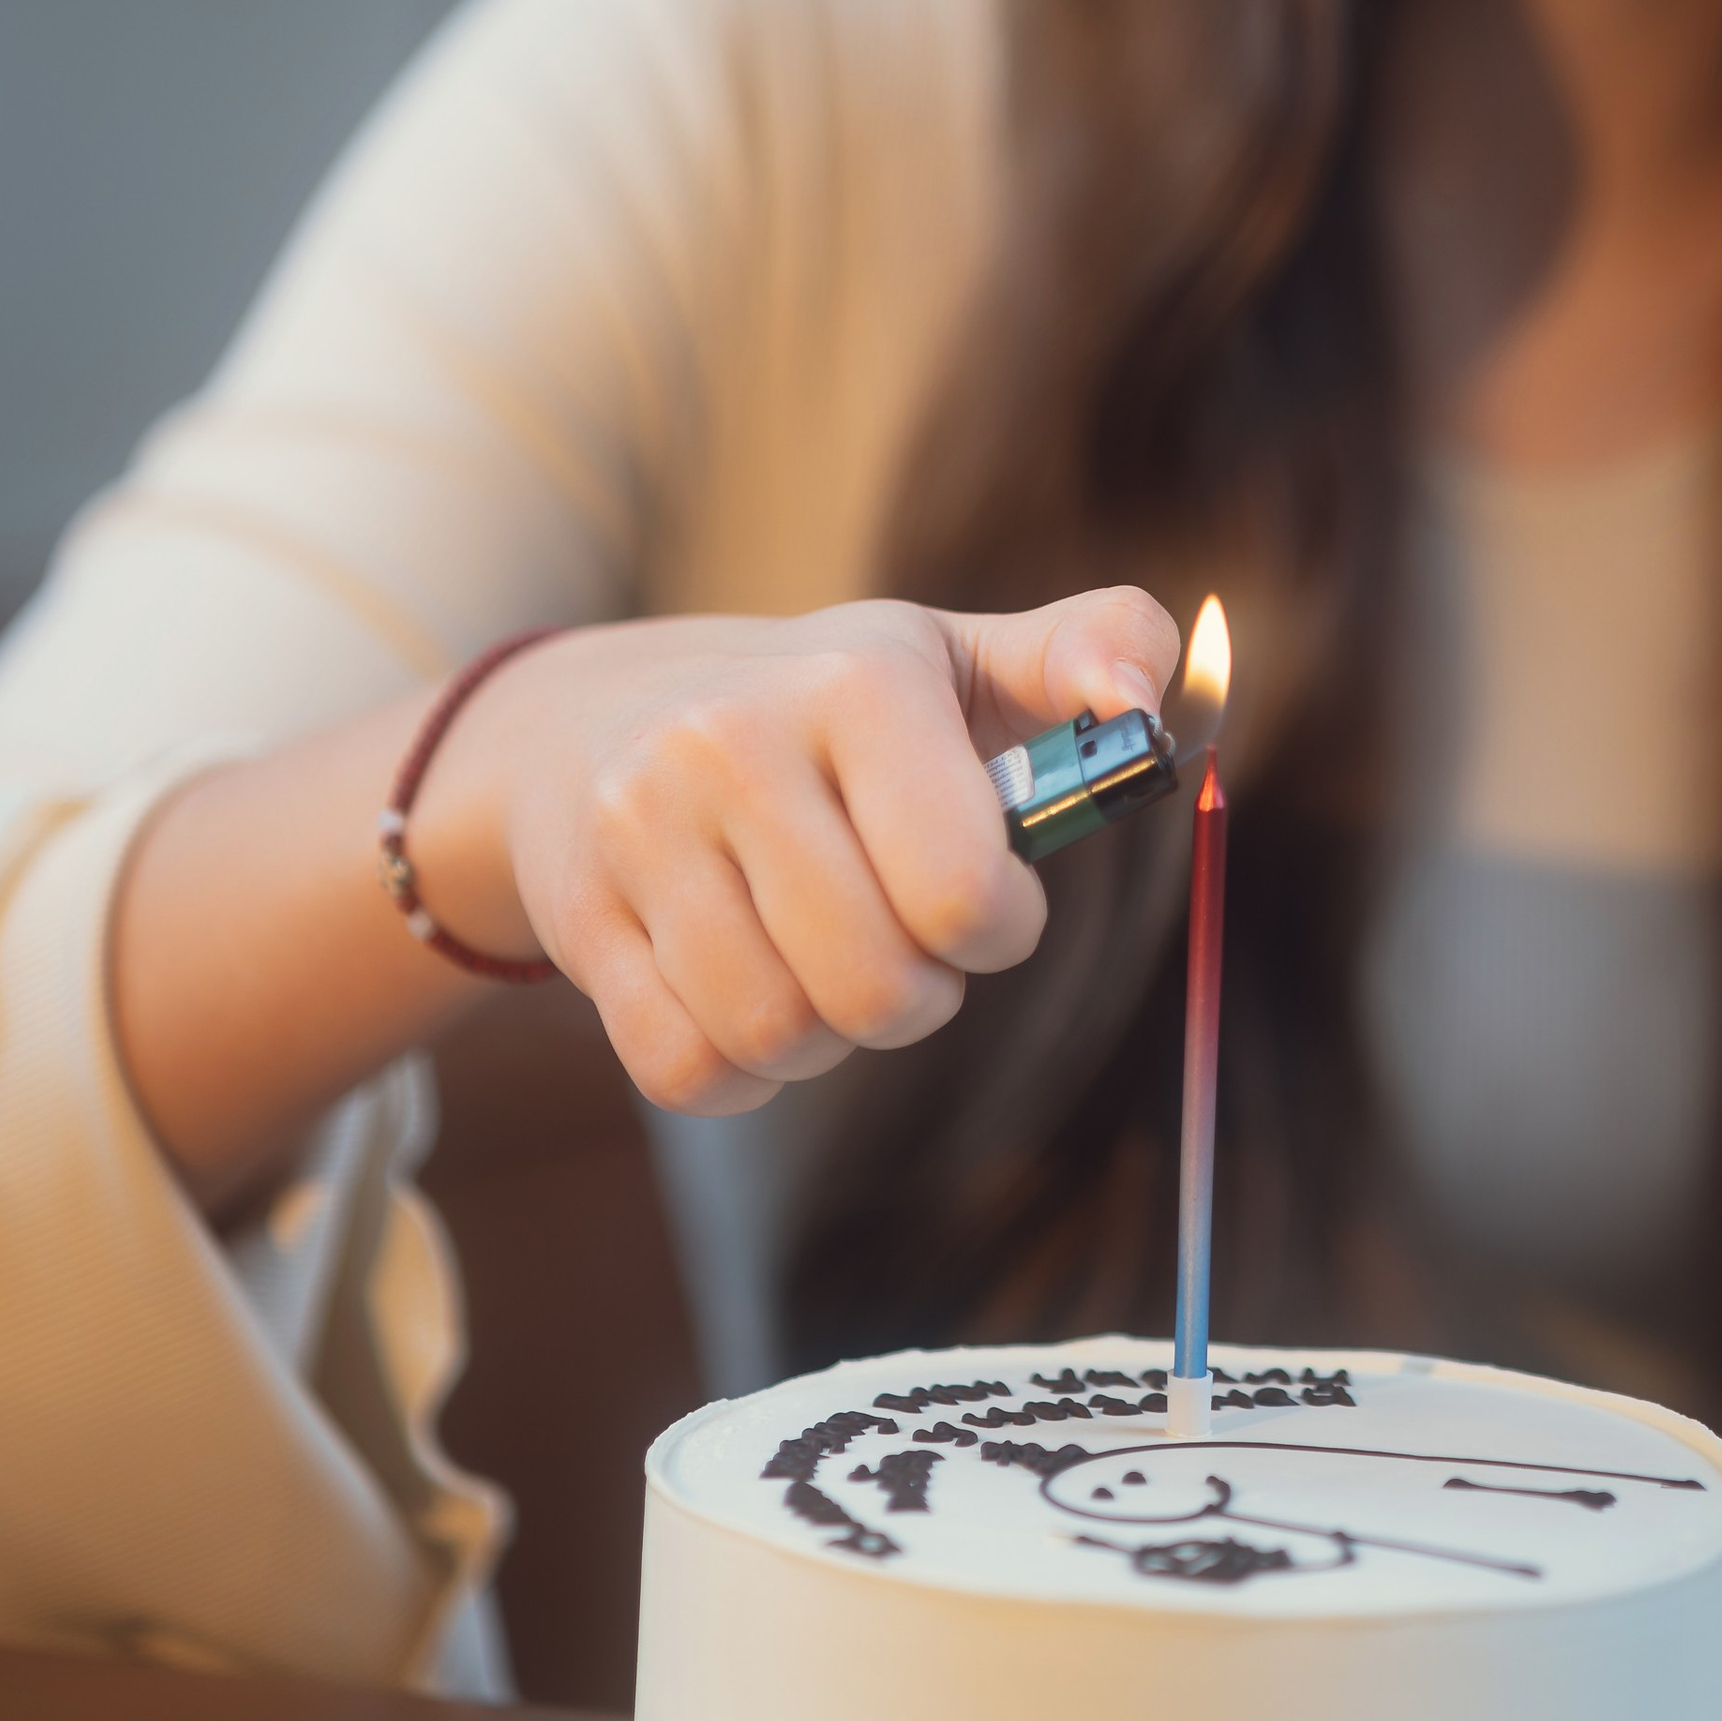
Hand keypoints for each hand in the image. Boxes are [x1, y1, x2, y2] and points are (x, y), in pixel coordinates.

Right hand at [416, 588, 1178, 1117]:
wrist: (586, 716)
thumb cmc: (825, 705)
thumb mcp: (957, 658)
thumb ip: (1095, 649)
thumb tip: (1141, 697)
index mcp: (856, 681)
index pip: (959, 887)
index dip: (1000, 927)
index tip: (987, 903)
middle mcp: (731, 741)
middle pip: (872, 985)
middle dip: (918, 997)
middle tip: (908, 951)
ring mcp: (640, 830)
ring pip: (777, 1035)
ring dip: (831, 1036)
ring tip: (828, 966)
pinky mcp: (580, 915)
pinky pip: (685, 1069)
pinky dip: (740, 1071)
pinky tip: (749, 998)